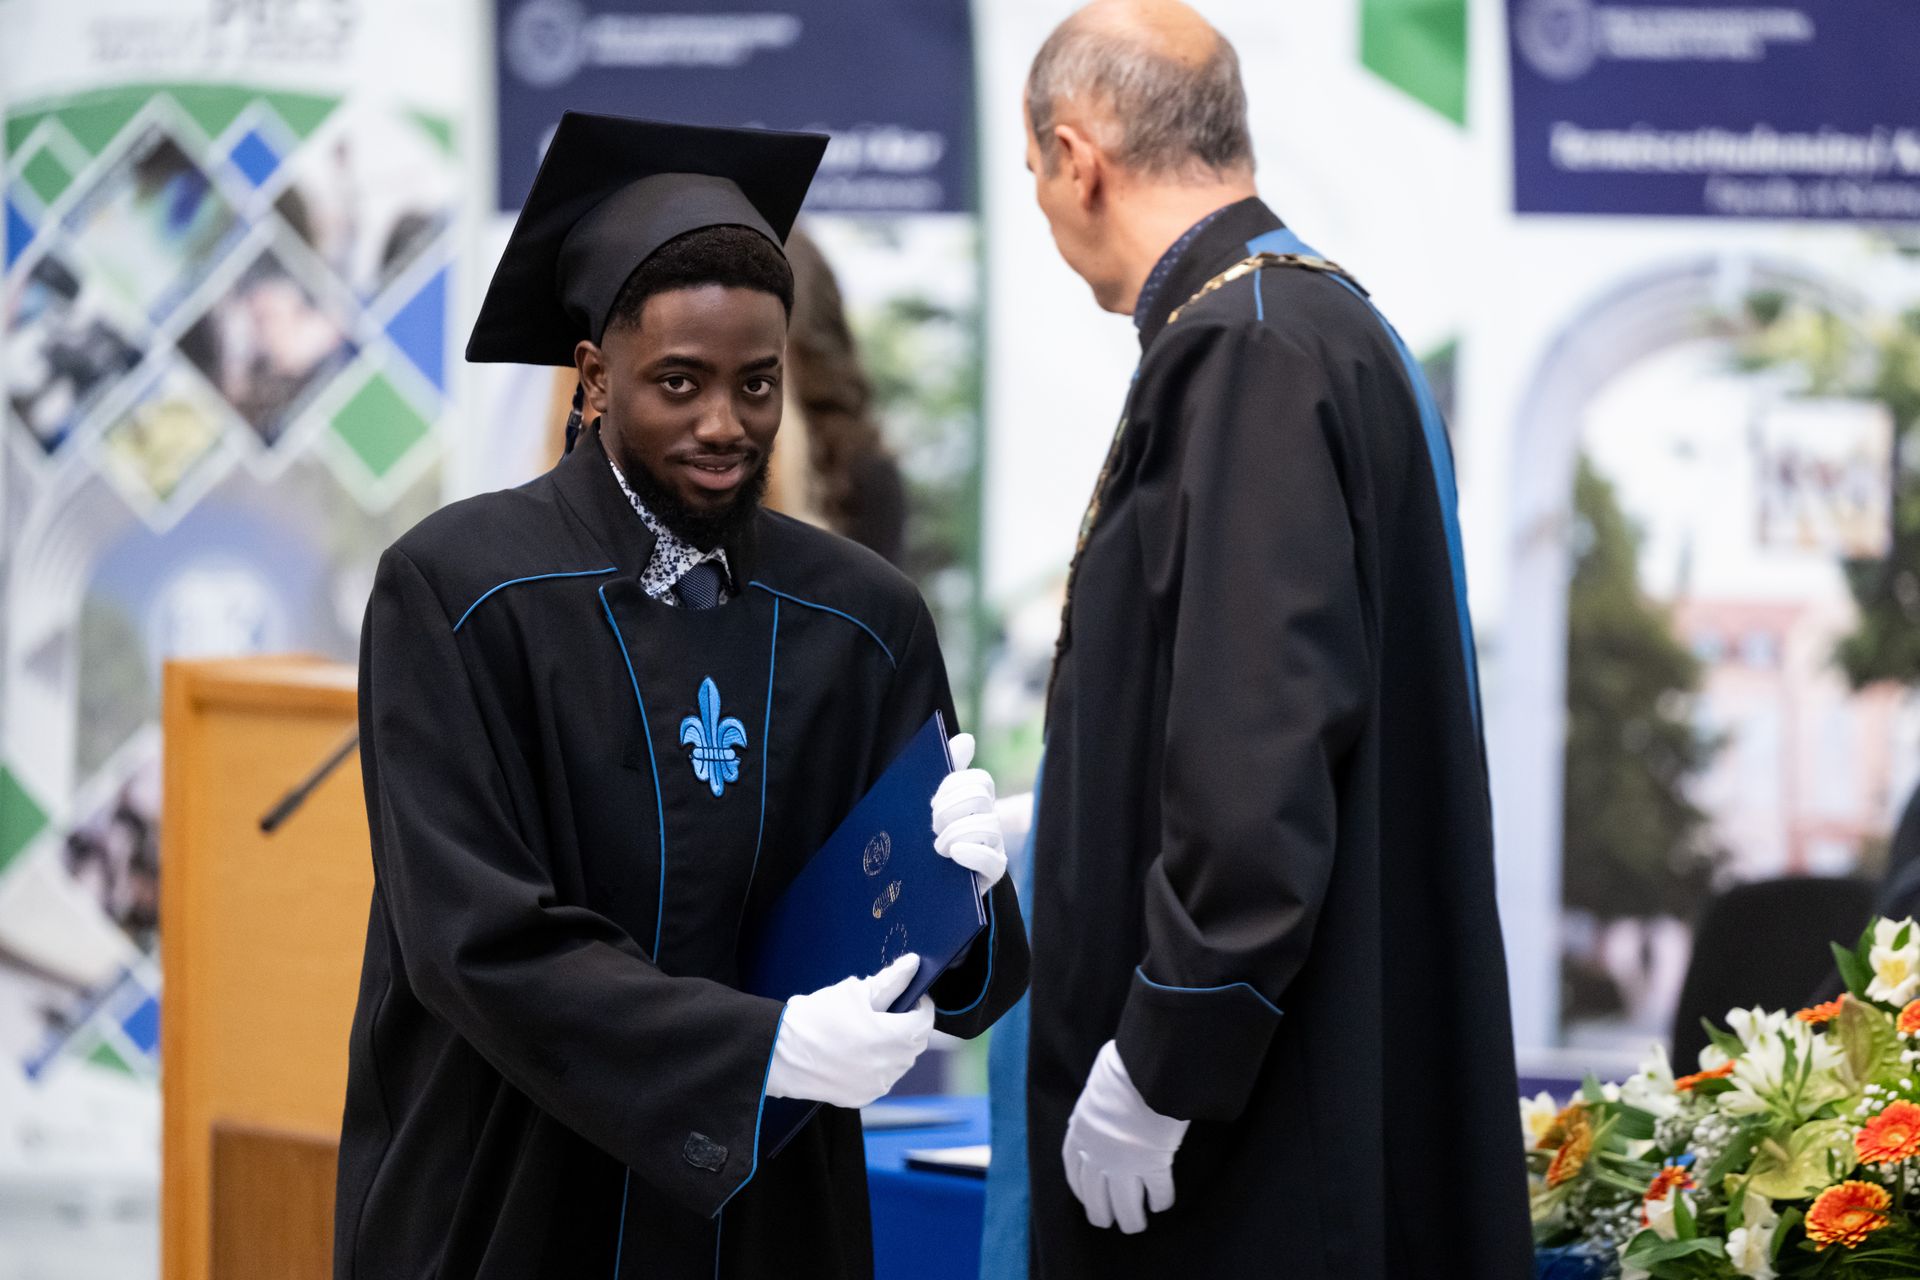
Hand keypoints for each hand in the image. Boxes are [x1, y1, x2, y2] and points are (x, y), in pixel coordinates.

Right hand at [765, 954, 934, 1108]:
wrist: (778, 1053)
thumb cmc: (814, 1019)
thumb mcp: (853, 991)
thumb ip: (889, 980)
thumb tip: (912, 964)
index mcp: (892, 1038)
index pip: (925, 1021)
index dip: (922, 1005)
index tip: (912, 996)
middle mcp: (888, 1068)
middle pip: (915, 1044)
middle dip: (908, 1025)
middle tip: (889, 1010)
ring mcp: (875, 1086)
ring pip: (899, 1063)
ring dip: (894, 1046)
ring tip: (869, 1030)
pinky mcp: (860, 1097)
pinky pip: (880, 1079)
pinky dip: (877, 1064)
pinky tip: (857, 1051)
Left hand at [931, 733, 1006, 894]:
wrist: (923, 883)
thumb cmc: (931, 839)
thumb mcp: (934, 806)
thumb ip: (948, 772)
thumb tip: (966, 739)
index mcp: (979, 802)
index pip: (980, 780)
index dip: (954, 786)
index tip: (933, 801)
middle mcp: (991, 822)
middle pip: (982, 799)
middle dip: (951, 808)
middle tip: (933, 825)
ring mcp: (996, 847)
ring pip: (988, 826)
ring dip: (956, 833)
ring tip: (938, 847)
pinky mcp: (993, 873)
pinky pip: (993, 860)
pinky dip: (972, 853)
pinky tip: (954, 853)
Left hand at [1061, 1040, 1189, 1234]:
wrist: (1143, 1073)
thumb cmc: (1121, 1071)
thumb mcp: (1096, 1089)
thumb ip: (1097, 1108)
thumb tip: (1105, 1104)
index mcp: (1081, 1133)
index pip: (1075, 1171)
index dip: (1080, 1189)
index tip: (1086, 1199)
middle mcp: (1097, 1155)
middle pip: (1095, 1196)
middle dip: (1101, 1212)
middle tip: (1109, 1222)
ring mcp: (1125, 1164)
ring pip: (1125, 1204)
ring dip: (1131, 1218)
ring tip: (1136, 1225)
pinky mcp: (1153, 1166)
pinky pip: (1157, 1193)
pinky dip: (1160, 1201)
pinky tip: (1162, 1204)